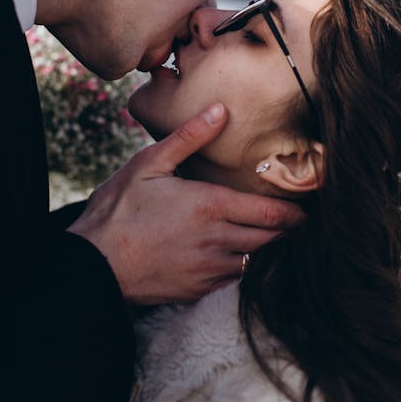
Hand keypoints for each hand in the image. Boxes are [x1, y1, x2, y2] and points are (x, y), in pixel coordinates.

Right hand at [67, 103, 303, 303]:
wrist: (94, 264)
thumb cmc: (118, 210)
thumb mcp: (149, 164)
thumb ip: (189, 137)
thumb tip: (220, 110)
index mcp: (209, 207)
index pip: (270, 214)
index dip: (294, 212)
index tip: (306, 207)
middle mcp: (216, 242)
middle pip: (269, 240)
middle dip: (285, 230)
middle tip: (295, 219)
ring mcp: (207, 270)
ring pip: (253, 262)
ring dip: (264, 249)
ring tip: (268, 234)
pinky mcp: (196, 290)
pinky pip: (230, 279)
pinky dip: (239, 266)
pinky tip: (232, 253)